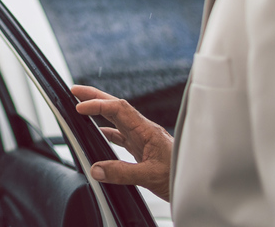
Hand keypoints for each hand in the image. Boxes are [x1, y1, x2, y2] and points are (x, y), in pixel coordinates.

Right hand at [72, 85, 172, 201]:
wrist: (199, 184)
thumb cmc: (183, 176)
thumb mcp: (150, 176)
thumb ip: (122, 172)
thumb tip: (97, 169)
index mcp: (147, 131)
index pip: (118, 109)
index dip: (98, 105)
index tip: (79, 107)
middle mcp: (144, 131)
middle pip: (116, 107)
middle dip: (95, 96)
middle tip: (75, 91)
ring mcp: (143, 139)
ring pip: (117, 119)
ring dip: (99, 111)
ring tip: (82, 106)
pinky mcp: (143, 150)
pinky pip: (121, 135)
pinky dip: (107, 131)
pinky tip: (99, 134)